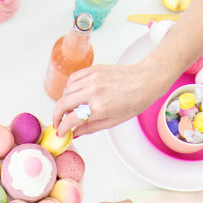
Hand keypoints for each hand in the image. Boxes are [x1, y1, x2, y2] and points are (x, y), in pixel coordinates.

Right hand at [52, 60, 168, 137]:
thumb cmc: (134, 102)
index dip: (62, 128)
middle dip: (56, 116)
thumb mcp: (113, 121)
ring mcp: (93, 78)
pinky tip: (74, 94)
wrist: (146, 80)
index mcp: (100, 108)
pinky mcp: (94, 69)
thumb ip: (90, 128)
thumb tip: (75, 133)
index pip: (70, 119)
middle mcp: (93, 92)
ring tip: (69, 109)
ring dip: (63, 102)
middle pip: (63, 104)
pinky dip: (69, 88)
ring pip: (66, 91)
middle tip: (58, 122)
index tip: (60, 132)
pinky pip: (73, 78)